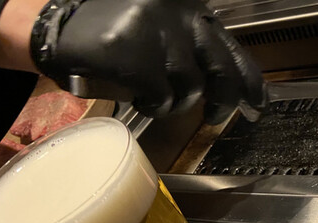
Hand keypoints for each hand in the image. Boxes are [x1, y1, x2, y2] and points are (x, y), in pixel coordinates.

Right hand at [30, 0, 264, 121]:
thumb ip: (195, 49)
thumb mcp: (163, 28)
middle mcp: (180, 16)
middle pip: (221, 71)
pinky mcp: (138, 57)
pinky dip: (152, 105)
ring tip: (152, 95)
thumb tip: (228, 87)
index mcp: (190, 8)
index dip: (249, 80)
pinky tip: (136, 96)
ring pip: (190, 90)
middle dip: (224, 102)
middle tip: (216, 118)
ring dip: (174, 103)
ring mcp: (159, 36)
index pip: (231, 48)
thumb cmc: (115, 30)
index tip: (258, 103)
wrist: (60, 27)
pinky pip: (162, 98)